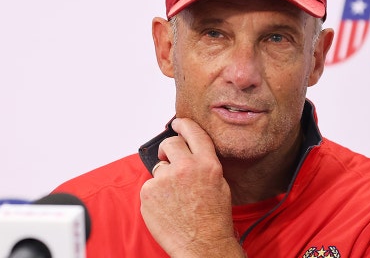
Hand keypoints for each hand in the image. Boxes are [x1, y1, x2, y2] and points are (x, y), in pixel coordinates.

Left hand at [140, 118, 244, 257]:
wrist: (203, 245)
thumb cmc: (213, 220)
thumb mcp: (219, 184)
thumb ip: (203, 164)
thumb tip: (188, 151)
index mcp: (207, 164)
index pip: (193, 132)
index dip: (183, 124)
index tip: (177, 123)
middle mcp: (186, 167)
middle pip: (170, 143)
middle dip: (168, 150)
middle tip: (169, 159)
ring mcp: (165, 179)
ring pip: (159, 168)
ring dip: (163, 179)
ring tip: (175, 199)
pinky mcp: (149, 192)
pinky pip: (149, 186)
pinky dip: (155, 195)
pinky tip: (166, 207)